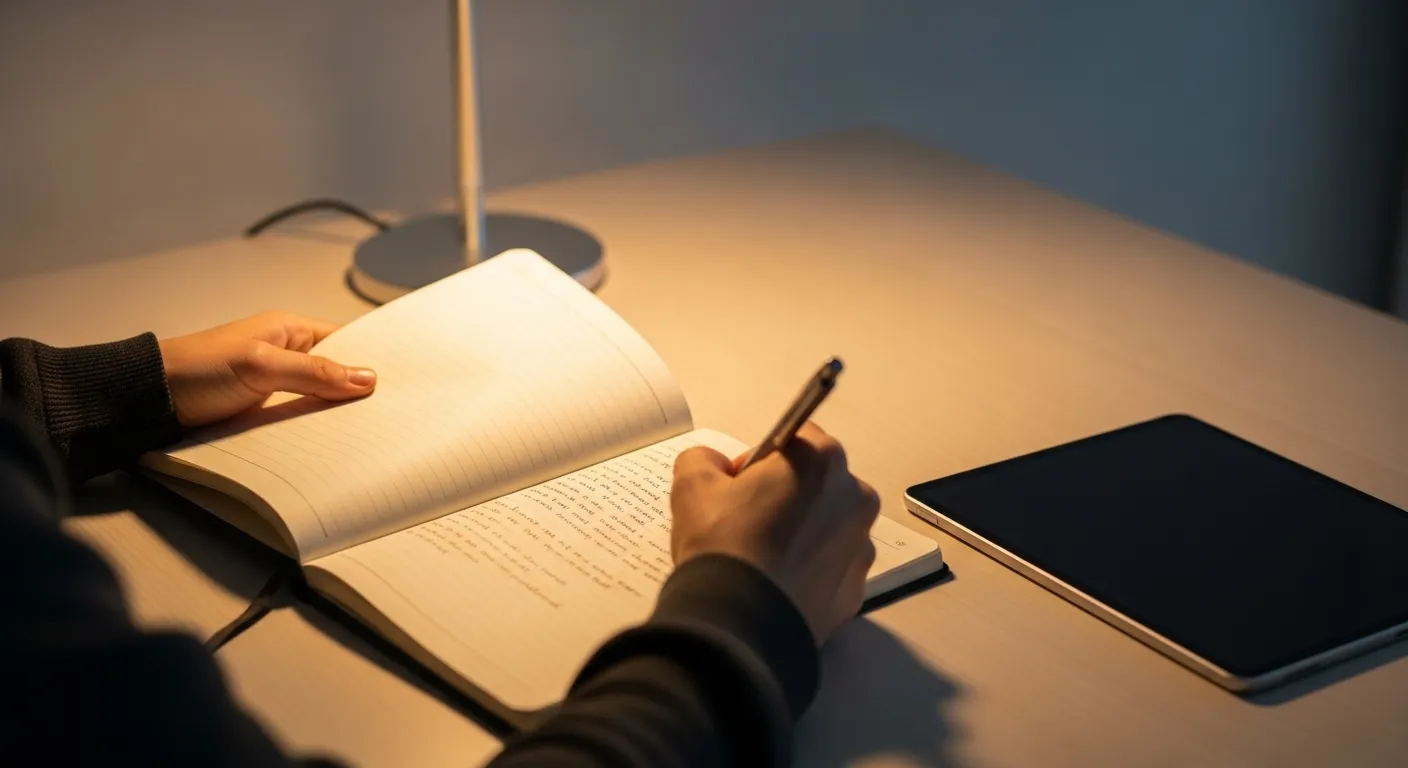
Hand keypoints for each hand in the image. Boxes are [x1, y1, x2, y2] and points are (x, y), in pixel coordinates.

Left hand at [158, 311, 376, 426]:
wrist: (148, 399)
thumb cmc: (199, 370)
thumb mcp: (261, 365)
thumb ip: (314, 372)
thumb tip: (368, 378)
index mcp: (289, 330)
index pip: (344, 341)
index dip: (370, 358)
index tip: (400, 381)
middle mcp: (285, 355)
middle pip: (335, 373)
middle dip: (357, 391)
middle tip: (390, 414)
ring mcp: (274, 385)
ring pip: (318, 399)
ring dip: (335, 414)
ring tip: (369, 433)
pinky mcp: (262, 411)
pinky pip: (298, 418)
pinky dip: (313, 429)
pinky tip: (332, 444)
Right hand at [670, 422, 879, 644]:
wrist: (739, 624)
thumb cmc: (723, 546)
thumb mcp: (692, 485)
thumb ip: (704, 459)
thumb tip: (714, 465)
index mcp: (821, 461)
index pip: (794, 439)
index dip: (762, 459)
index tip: (739, 485)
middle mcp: (854, 497)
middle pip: (816, 483)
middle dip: (786, 495)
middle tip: (747, 522)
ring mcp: (861, 545)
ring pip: (828, 526)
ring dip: (802, 532)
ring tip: (762, 557)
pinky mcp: (856, 588)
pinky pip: (831, 567)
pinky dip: (809, 570)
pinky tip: (777, 582)